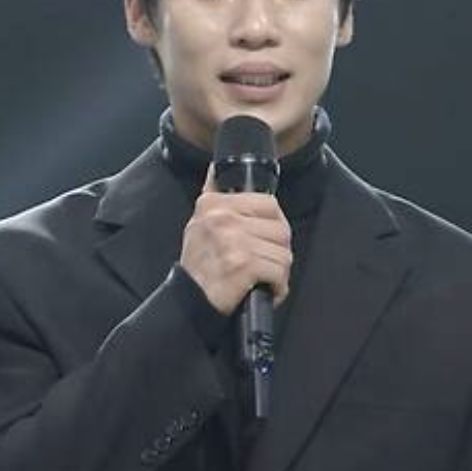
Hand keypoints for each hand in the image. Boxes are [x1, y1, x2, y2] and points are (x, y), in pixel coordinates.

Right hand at [180, 165, 292, 314]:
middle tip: (265, 263)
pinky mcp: (244, 265)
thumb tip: (216, 168)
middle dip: (278, 251)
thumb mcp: (198, 222)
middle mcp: (223, 218)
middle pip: (281, 228)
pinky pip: (279, 271)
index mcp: (214, 203)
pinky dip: (278, 286)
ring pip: (283, 252)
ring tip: (264, 278)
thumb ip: (212, 194)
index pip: (268, 203)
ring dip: (279, 271)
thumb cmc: (198, 266)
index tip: (264, 239)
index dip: (273, 224)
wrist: (187, 302)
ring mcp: (234, 241)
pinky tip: (267, 290)